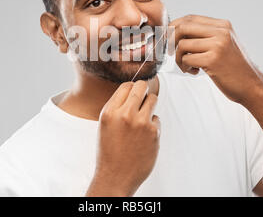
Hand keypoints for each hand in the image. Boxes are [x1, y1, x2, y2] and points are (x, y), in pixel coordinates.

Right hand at [86, 80, 160, 196]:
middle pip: (142, 86)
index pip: (126, 85)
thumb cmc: (109, 151)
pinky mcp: (154, 132)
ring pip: (153, 99)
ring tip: (142, 118)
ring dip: (150, 105)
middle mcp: (125, 114)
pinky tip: (144, 137)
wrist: (116, 176)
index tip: (134, 93)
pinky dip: (153, 125)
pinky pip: (157, 119)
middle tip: (143, 98)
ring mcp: (141, 123)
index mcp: (110, 112)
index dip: (132, 88)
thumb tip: (133, 91)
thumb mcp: (106, 125)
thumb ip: (117, 107)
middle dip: (144, 90)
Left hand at [169, 14, 262, 104]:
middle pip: (182, 27)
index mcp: (223, 25)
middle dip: (171, 40)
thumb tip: (175, 31)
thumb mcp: (222, 44)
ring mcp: (218, 45)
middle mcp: (221, 32)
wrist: (251, 86)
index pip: (189, 18)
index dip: (173, 27)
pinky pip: (186, 58)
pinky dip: (185, 66)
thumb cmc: (233, 68)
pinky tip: (194, 71)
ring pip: (182, 44)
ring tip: (187, 66)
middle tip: (171, 53)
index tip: (167, 38)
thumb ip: (204, 36)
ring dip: (178, 58)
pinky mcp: (213, 60)